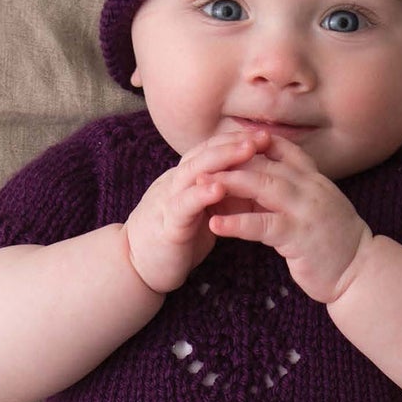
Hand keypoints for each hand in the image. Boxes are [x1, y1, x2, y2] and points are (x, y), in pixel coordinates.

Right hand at [123, 128, 274, 293]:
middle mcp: (174, 183)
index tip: (263, 134)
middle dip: (234, 142)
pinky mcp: (167, 225)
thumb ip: (222, 197)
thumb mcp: (203, 212)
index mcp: (184, 179)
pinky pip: (183, 205)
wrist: (138, 267)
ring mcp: (168, 201)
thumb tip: (255, 185)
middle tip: (262, 135)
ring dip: (222, 158)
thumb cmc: (175, 239)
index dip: (235, 140)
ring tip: (247, 150)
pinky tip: (219, 188)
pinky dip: (201, 194)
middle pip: (203, 153)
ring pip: (193, 171)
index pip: (210, 150)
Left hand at [196, 131, 373, 304]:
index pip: (282, 149)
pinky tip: (216, 225)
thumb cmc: (334, 242)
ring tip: (201, 186)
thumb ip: (298, 189)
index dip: (252, 144)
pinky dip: (237, 223)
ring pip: (264, 187)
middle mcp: (312, 189)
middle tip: (201, 162)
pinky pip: (263, 225)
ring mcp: (307, 211)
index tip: (225, 143)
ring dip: (230, 184)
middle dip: (232, 162)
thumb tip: (270, 178)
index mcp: (314, 180)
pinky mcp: (300, 237)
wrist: (360, 271)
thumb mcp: (317, 206)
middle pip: (266, 164)